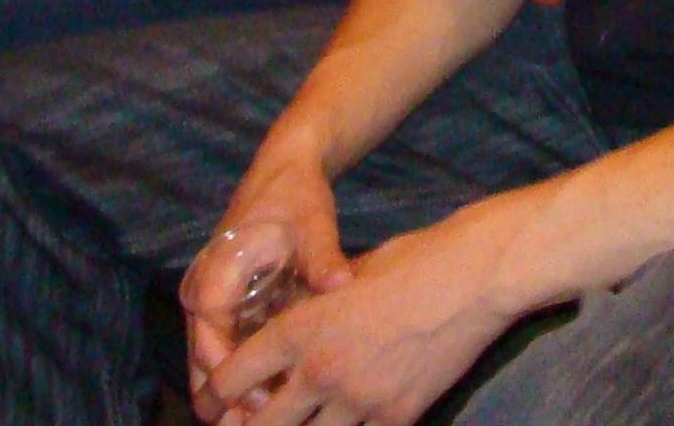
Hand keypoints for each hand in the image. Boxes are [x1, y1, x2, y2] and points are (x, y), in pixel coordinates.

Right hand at [186, 136, 351, 404]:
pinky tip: (269, 405)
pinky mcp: (225, 306)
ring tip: (260, 424)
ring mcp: (211, 299)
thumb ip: (322, 256)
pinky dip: (242, 377)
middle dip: (226, 396)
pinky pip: (225, 350)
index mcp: (219, 267)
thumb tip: (339, 286)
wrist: (283, 171)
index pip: (209, 332)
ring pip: (210, 360)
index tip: (259, 401)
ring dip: (231, 393)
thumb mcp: (312, 222)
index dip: (230, 372)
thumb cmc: (296, 197)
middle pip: (202, 356)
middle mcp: (204, 286)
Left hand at [193, 199, 523, 425]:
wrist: (467, 280)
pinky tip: (342, 425)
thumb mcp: (344, 279)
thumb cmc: (407, 264)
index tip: (206, 403)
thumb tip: (300, 330)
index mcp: (304, 327)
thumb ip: (317, 309)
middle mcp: (324, 370)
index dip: (217, 393)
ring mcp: (361, 400)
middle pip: (267, 422)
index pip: (241, 372)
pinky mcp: (398, 417)